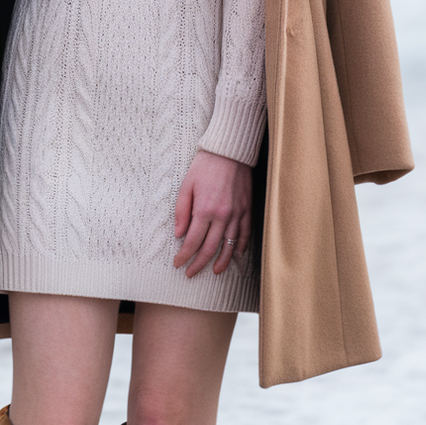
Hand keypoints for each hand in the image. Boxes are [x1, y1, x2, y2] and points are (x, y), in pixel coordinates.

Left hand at [173, 150, 252, 277]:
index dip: (184, 256)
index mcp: (204, 210)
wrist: (229, 152)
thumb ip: (182, 212)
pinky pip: (245, 234)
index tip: (178, 263)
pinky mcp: (247, 209)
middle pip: (210, 248)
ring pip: (229, 246)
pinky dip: (240, 247)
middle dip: (198, 264)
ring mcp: (237, 214)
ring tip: (213, 271)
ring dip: (221, 261)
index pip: (193, 242)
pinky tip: (235, 255)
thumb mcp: (186, 186)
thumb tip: (179, 234)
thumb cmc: (204, 166)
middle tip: (190, 273)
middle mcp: (222, 216)